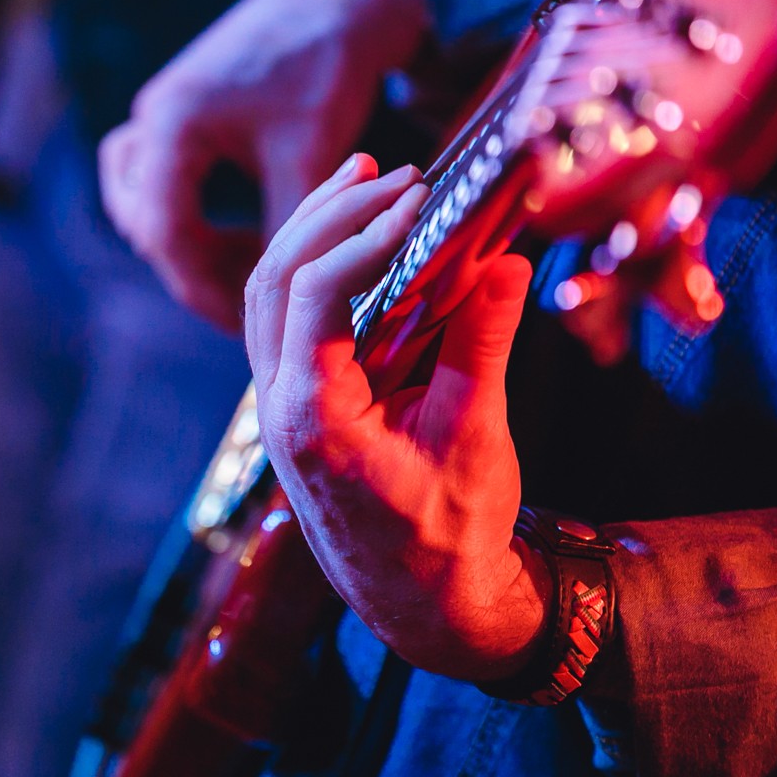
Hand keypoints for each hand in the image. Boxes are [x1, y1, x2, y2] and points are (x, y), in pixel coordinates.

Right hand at [100, 0, 430, 329]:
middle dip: (193, 269)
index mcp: (174, 124)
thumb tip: (277, 300)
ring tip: (247, 269)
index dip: (201, 289)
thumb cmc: (332, 66)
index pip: (165, 234)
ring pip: (144, 199)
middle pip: (145, 221)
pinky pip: (163, 177)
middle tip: (247, 303)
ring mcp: (163, 109)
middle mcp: (154, 114)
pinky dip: (192, 212)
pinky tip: (246, 235)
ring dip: (186, 242)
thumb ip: (287, 230)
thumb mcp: (313, 157)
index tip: (241, 324)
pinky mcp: (184, 107)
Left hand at [245, 154, 550, 681]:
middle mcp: (279, 406)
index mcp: (312, 420)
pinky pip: (288, 315)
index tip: (418, 197)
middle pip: (275, 278)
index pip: (315, 296)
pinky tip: (360, 236)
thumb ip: (481, 346)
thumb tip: (506, 262)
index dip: (363, 234)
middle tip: (390, 172)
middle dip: (330, 213)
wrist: (422, 605)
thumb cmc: (449, 537)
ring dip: (314, 228)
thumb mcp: (474, 439)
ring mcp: (279, 403)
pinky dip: (319, 265)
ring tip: (365, 175)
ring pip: (269, 291)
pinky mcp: (297, 400)